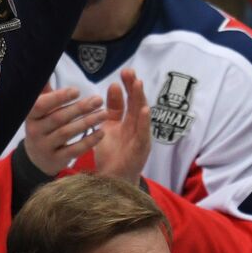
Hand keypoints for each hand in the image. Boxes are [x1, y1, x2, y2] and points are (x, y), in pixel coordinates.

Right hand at [23, 86, 104, 176]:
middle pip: (58, 118)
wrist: (38, 157)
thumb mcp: (40, 108)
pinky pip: (74, 150)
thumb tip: (44, 62)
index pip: (40, 104)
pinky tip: (102, 133)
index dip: (58, 97)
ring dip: (87, 122)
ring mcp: (44, 147)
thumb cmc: (44, 124)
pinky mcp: (56, 160)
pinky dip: (88, 141)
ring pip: (67, 133)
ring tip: (104, 113)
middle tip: (99, 100)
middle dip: (80, 108)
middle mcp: (34, 131)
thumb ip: (45, 89)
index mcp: (31, 115)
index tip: (77, 90)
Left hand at [92, 69, 151, 184]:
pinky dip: (145, 122)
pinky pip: (144, 134)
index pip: (127, 101)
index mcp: (126, 122)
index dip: (126, 87)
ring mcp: (139, 138)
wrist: (111, 181)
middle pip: (136, 104)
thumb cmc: (111, 156)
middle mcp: (135, 128)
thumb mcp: (107, 128)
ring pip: (141, 115)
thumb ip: (111, 109)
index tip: (124, 72)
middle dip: (133, 87)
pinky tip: (144, 110)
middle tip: (130, 72)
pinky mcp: (141, 150)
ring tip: (138, 84)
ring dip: (140, 99)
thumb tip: (112, 86)